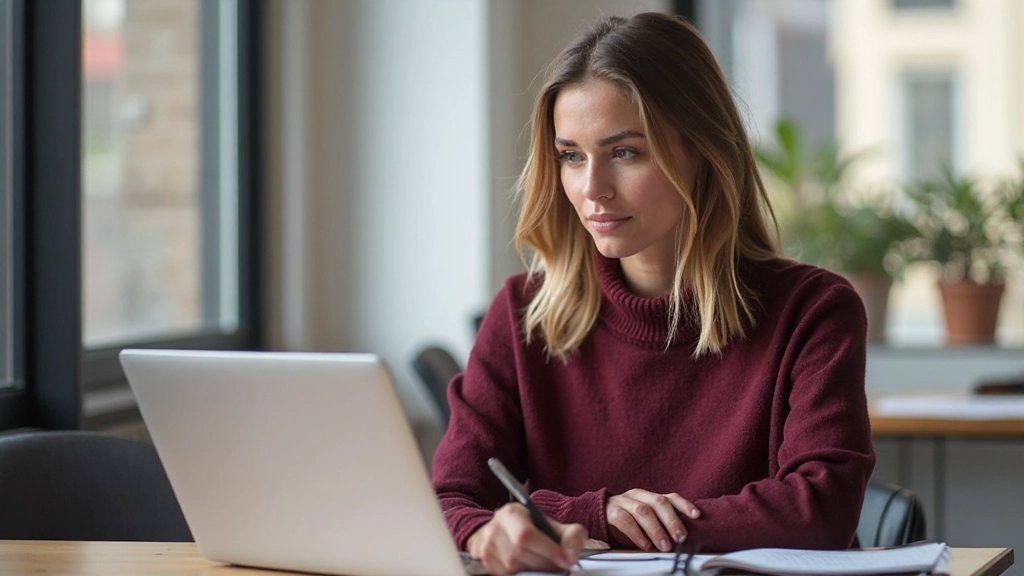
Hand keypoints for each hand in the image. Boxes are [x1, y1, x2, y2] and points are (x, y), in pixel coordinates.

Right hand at [466, 503, 587, 574]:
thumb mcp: (554, 525)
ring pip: (513, 568)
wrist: (505, 531)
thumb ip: (571, 536)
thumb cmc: (534, 528)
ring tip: (546, 566)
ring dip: (534, 571)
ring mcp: (487, 547)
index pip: (526, 536)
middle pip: (520, 554)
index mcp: (511, 513)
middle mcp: (495, 528)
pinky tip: (531, 568)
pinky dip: (523, 574)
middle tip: (559, 566)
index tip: (567, 560)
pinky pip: (507, 575)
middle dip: (544, 564)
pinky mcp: (486, 563)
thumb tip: (571, 556)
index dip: (548, 551)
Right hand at [605, 489, 699, 551]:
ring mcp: (623, 501)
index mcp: (649, 497)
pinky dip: (636, 533)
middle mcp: (638, 495)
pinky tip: (644, 544)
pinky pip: (624, 519)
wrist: (594, 515)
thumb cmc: (624, 520)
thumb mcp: (644, 521)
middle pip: (659, 503)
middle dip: (672, 520)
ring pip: (643, 511)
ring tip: (665, 546)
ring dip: (656, 530)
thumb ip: (660, 524)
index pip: (670, 497)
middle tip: (680, 537)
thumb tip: (681, 539)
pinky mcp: (610, 511)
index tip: (696, 516)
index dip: (684, 505)